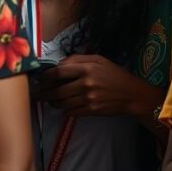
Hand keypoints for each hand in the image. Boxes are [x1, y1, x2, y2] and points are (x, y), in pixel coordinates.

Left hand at [35, 54, 156, 117]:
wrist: (132, 94)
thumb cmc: (115, 74)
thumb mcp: (100, 60)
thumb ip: (78, 59)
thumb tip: (59, 64)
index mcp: (88, 68)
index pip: (59, 72)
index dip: (46, 76)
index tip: (41, 78)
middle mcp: (86, 84)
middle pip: (56, 90)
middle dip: (45, 92)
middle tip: (40, 92)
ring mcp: (88, 99)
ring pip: (61, 103)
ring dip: (53, 102)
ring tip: (50, 100)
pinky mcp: (90, 111)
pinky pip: (69, 112)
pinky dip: (64, 109)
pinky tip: (65, 106)